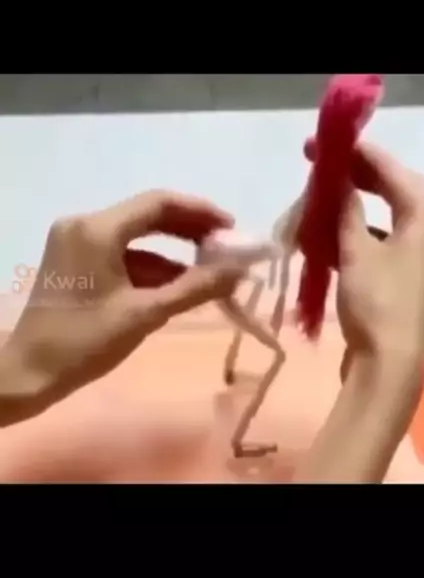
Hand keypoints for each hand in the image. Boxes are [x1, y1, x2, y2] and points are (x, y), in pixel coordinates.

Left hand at [1, 191, 240, 420]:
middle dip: (189, 230)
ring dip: (172, 252)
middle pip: (148, 215)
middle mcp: (84, 224)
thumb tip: (240, 270)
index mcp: (97, 229)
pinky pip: (121, 254)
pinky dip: (150, 266)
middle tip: (226, 248)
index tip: (232, 230)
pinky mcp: (74, 261)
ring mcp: (75, 241)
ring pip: (136, 236)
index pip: (159, 203)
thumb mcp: (145, 314)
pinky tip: (178, 286)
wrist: (29, 374)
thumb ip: (195, 288)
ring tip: (210, 272)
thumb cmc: (85, 342)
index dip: (201, 212)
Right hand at [337, 144, 423, 375]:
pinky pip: (392, 248)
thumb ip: (345, 209)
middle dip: (361, 179)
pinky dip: (367, 239)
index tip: (325, 143)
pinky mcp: (419, 285)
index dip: (358, 154)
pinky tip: (338, 242)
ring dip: (361, 211)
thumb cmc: (376, 302)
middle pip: (399, 193)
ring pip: (394, 222)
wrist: (391, 366)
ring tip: (327, 202)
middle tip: (325, 167)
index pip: (393, 171)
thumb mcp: (355, 250)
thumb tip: (336, 180)